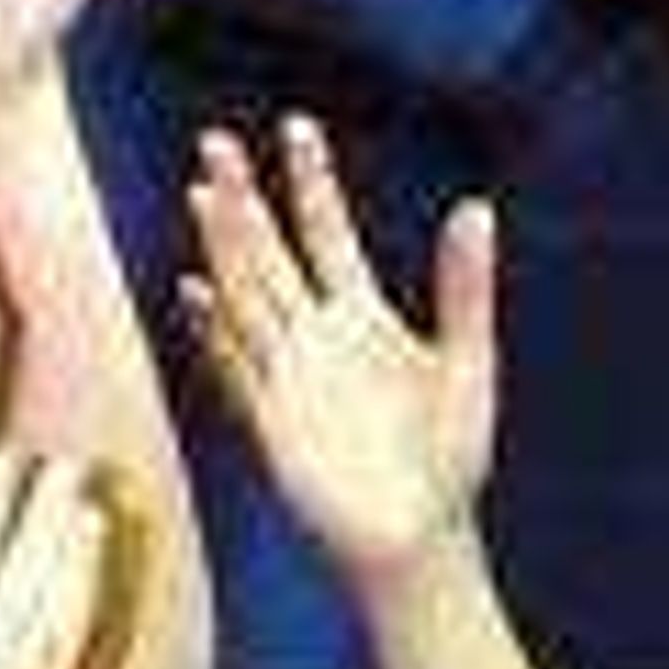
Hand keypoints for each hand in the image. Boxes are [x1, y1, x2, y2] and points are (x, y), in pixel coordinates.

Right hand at [180, 120, 496, 583]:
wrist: (420, 541)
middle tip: (216, 141)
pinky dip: (213, 331)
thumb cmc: (449, 459)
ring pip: (247, 296)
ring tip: (203, 193)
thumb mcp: (467, 363)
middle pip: (271, 253)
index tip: (296, 126)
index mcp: (362, 317)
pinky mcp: (271, 421)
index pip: (327, 232)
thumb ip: (465, 289)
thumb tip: (476, 208)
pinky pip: (234, 368)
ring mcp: (289, 376)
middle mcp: (317, 337)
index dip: (311, 181)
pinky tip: (192, 291)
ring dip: (224, 247)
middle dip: (245, 200)